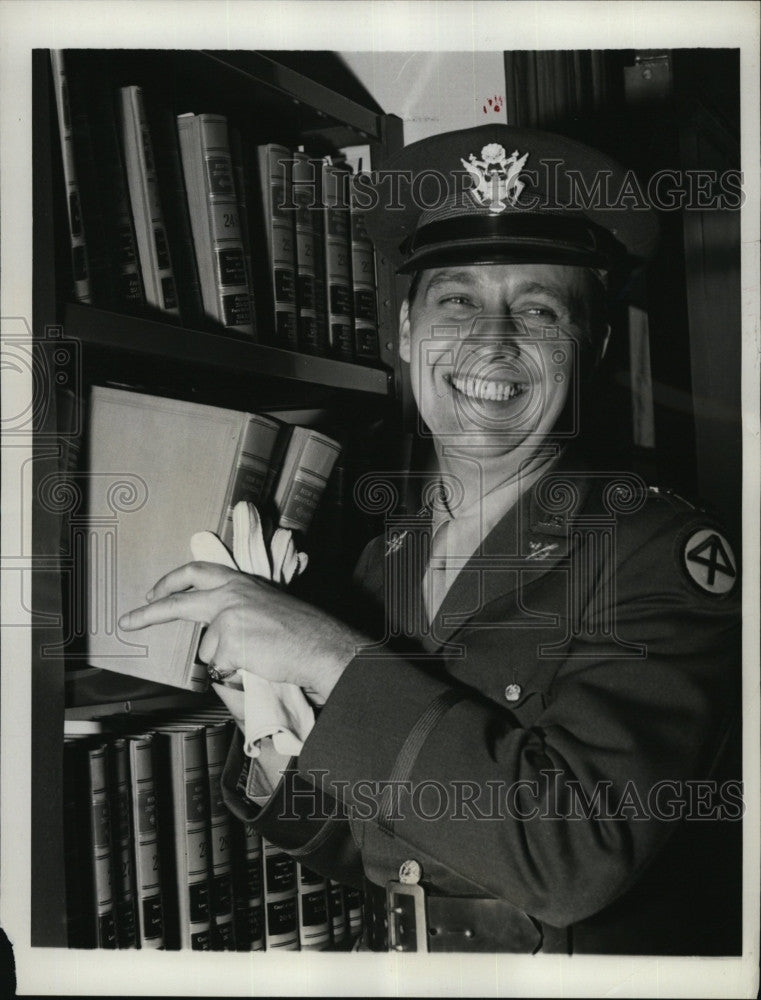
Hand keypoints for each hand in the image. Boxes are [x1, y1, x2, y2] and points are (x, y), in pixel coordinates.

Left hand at [118, 562, 366, 705]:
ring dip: (225, 657)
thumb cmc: (300, 630)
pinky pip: (219, 665)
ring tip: (256, 654)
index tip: (155, 591)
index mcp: (240, 581)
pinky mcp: (228, 639)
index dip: (172, 582)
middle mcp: (230, 593)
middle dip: (150, 612)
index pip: (197, 572)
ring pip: (207, 647)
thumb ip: (238, 605)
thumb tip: (213, 624)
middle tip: (129, 620)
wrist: (319, 645)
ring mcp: (226, 616)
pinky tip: (256, 662)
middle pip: (178, 602)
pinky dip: (234, 669)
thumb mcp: (266, 603)